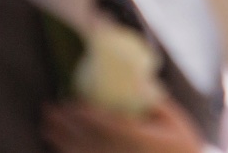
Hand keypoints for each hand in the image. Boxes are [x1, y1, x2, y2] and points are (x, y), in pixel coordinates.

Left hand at [44, 100, 204, 152]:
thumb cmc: (180, 145)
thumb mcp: (174, 120)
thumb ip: (155, 102)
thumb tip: (136, 81)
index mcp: (135, 138)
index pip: (102, 124)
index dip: (83, 112)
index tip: (71, 100)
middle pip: (84, 138)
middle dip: (64, 123)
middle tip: (49, 108)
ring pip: (80, 152)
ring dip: (60, 138)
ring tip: (47, 125)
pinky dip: (69, 152)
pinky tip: (61, 146)